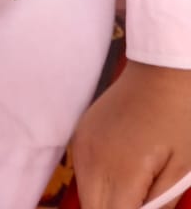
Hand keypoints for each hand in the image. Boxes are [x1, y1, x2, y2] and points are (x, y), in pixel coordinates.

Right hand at [74, 61, 190, 208]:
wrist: (162, 67)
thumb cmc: (179, 114)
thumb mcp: (181, 170)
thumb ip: (158, 206)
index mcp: (118, 169)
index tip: (146, 207)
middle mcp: (91, 158)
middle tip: (141, 201)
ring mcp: (81, 143)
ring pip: (85, 195)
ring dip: (106, 201)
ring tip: (135, 190)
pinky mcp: (80, 133)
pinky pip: (83, 172)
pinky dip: (99, 182)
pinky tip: (122, 173)